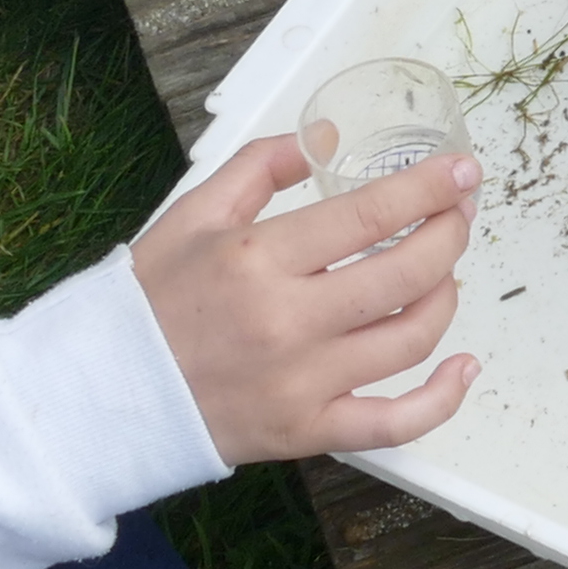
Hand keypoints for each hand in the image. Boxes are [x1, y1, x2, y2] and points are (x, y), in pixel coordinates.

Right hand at [133, 137, 480, 459]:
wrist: (102, 395)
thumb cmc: (148, 301)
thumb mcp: (192, 214)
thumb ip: (259, 166)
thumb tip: (323, 137)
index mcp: (258, 259)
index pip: (371, 215)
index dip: (430, 188)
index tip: (462, 171)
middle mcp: (288, 322)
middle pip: (406, 273)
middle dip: (450, 234)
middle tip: (459, 214)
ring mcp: (303, 383)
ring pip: (411, 339)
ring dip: (445, 297)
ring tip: (445, 272)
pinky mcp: (308, 431)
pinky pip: (395, 423)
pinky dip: (442, 398)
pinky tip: (465, 367)